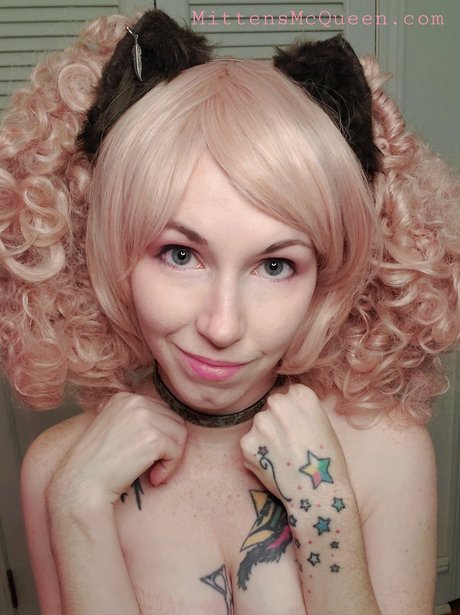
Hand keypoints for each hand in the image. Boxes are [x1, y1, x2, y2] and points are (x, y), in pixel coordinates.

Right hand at [47, 392, 186, 511]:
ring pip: (180, 435)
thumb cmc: (96, 464)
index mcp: (125, 397)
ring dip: (171, 458)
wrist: (80, 484)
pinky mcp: (153, 438)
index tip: (146, 454)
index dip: (160, 436)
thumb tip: (162, 419)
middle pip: (175, 420)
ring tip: (153, 472)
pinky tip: (153, 478)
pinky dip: (169, 468)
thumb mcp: (111, 428)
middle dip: (169, 445)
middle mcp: (135, 401)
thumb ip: (132, 418)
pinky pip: (176, 452)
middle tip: (153, 466)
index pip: (162, 411)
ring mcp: (144, 417)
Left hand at [240, 384, 346, 501]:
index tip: (300, 425)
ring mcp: (260, 423)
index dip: (294, 411)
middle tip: (290, 442)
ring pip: (260, 425)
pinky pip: (251, 444)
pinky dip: (258, 454)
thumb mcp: (322, 422)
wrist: (318, 493)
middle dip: (278, 420)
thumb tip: (282, 405)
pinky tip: (274, 465)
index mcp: (300, 394)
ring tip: (283, 456)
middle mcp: (278, 403)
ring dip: (267, 437)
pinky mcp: (247, 443)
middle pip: (272, 405)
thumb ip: (300, 408)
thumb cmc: (326, 460)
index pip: (288, 393)